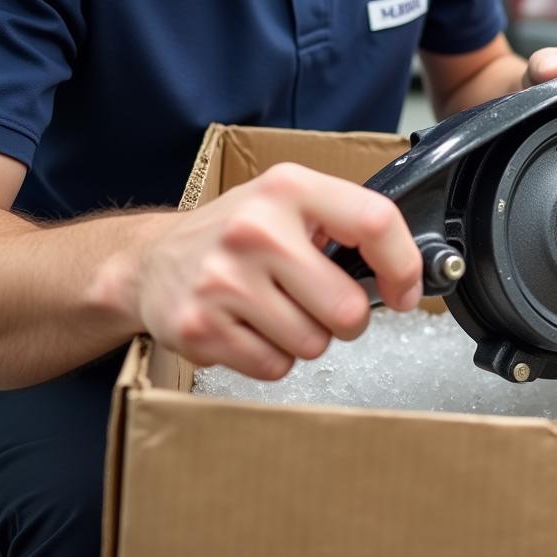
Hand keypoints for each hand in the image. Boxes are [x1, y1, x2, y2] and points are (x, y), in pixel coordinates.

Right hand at [113, 163, 422, 379]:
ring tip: (277, 309)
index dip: (403, 265)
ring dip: (307, 338)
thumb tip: (405, 273)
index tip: (404, 291)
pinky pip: (274, 367)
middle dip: (346, 318)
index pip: (374, 221)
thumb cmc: (237, 233)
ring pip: (312, 344)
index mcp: (288, 189)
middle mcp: (255, 229)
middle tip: (321, 302)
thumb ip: (345, 224)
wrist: (151, 261)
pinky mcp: (200, 327)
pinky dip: (273, 357)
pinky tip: (250, 327)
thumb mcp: (289, 202)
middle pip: (346, 307)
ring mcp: (223, 281)